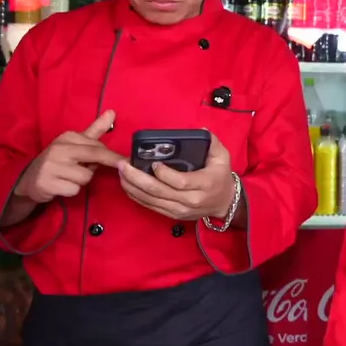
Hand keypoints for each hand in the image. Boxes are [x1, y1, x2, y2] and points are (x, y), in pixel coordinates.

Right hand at [14, 111, 122, 202]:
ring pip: (85, 178)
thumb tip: (112, 112)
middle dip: (96, 166)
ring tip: (69, 177)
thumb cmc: (59, 160)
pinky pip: (74, 190)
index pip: (98, 147)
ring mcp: (51, 166)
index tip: (123, 162)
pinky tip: (61, 186)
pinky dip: (71, 191)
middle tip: (88, 169)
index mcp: (68, 137)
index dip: (111, 157)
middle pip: (94, 158)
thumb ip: (95, 130)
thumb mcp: (75, 143)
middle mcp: (59, 149)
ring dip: (81, 181)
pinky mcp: (46, 183)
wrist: (30, 179)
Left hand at [117, 131, 235, 220]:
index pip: (180, 182)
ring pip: (151, 200)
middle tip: (123, 165)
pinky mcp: (172, 215)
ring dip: (133, 187)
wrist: (224, 203)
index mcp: (204, 184)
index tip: (153, 163)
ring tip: (121, 173)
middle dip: (137, 178)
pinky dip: (136, 197)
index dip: (164, 174)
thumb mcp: (223, 157)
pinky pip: (150, 207)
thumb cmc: (221, 177)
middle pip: (159, 191)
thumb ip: (212, 142)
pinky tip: (127, 186)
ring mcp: (180, 209)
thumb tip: (200, 130)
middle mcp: (190, 200)